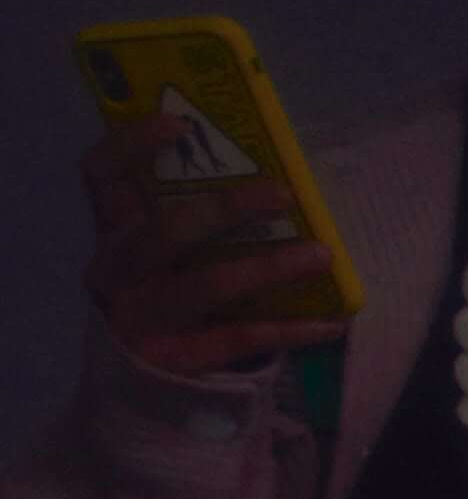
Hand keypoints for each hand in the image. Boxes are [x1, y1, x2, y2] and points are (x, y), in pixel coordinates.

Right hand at [78, 126, 347, 379]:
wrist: (139, 374)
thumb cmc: (168, 285)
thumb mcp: (166, 247)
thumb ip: (193, 210)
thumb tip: (275, 169)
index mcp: (114, 229)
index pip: (102, 175)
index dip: (132, 144)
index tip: (181, 124)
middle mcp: (118, 269)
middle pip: (162, 233)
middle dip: (223, 209)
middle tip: (283, 193)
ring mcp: (142, 315)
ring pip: (205, 286)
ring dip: (268, 268)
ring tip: (322, 255)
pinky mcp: (176, 357)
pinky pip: (240, 338)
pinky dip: (291, 328)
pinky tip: (333, 321)